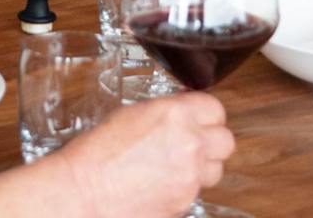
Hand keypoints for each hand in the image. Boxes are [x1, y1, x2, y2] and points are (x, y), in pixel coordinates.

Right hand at [52, 94, 233, 217]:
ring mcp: (190, 178)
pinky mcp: (185, 204)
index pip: (215, 108)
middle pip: (226, 140)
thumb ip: (166, 111)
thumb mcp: (133, 113)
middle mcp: (190, 145)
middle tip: (195, 139)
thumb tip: (183, 111)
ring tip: (178, 164)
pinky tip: (163, 182)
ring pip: (216, 170)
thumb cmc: (99, 152)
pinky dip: (186, 187)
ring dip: (203, 165)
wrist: (86, 190)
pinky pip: (197, 191)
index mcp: (176, 115)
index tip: (198, 115)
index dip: (206, 112)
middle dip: (212, 139)